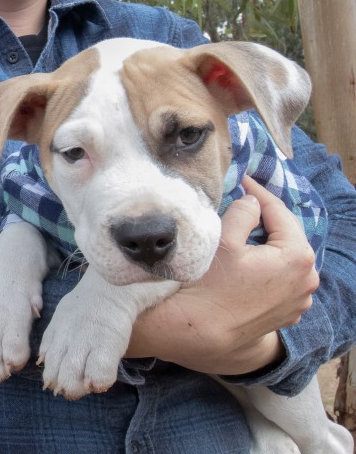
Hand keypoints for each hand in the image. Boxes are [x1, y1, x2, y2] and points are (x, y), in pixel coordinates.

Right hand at [127, 176, 317, 374]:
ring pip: (287, 258)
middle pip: (288, 236)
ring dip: (270, 242)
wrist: (201, 330)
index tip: (243, 179)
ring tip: (247, 228)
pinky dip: (271, 265)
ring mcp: (300, 299)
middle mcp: (308, 279)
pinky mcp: (288, 313)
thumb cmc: (210, 285)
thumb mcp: (224, 239)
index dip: (259, 193)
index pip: (279, 213)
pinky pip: (283, 279)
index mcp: (296, 256)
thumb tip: (252, 202)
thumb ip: (244, 212)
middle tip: (245, 199)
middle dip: (267, 218)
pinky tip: (251, 261)